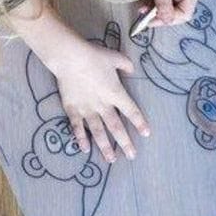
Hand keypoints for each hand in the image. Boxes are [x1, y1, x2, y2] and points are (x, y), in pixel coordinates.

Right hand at [41, 37, 148, 163]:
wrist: (69, 58)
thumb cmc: (94, 56)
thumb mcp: (116, 57)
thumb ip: (126, 65)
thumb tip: (132, 70)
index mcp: (115, 93)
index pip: (131, 111)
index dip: (139, 123)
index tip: (146, 134)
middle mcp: (103, 105)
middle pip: (116, 127)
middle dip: (125, 143)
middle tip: (131, 156)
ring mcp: (87, 109)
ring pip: (98, 132)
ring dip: (105, 146)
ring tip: (111, 159)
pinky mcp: (72, 109)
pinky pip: (77, 127)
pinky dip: (81, 138)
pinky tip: (85, 149)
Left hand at [141, 0, 201, 27]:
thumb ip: (164, 5)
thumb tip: (166, 21)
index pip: (184, 15)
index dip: (168, 20)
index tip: (152, 20)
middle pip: (175, 14)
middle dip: (160, 16)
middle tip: (145, 17)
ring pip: (167, 10)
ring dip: (154, 12)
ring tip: (142, 9)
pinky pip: (162, 3)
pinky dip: (153, 5)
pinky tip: (144, 5)